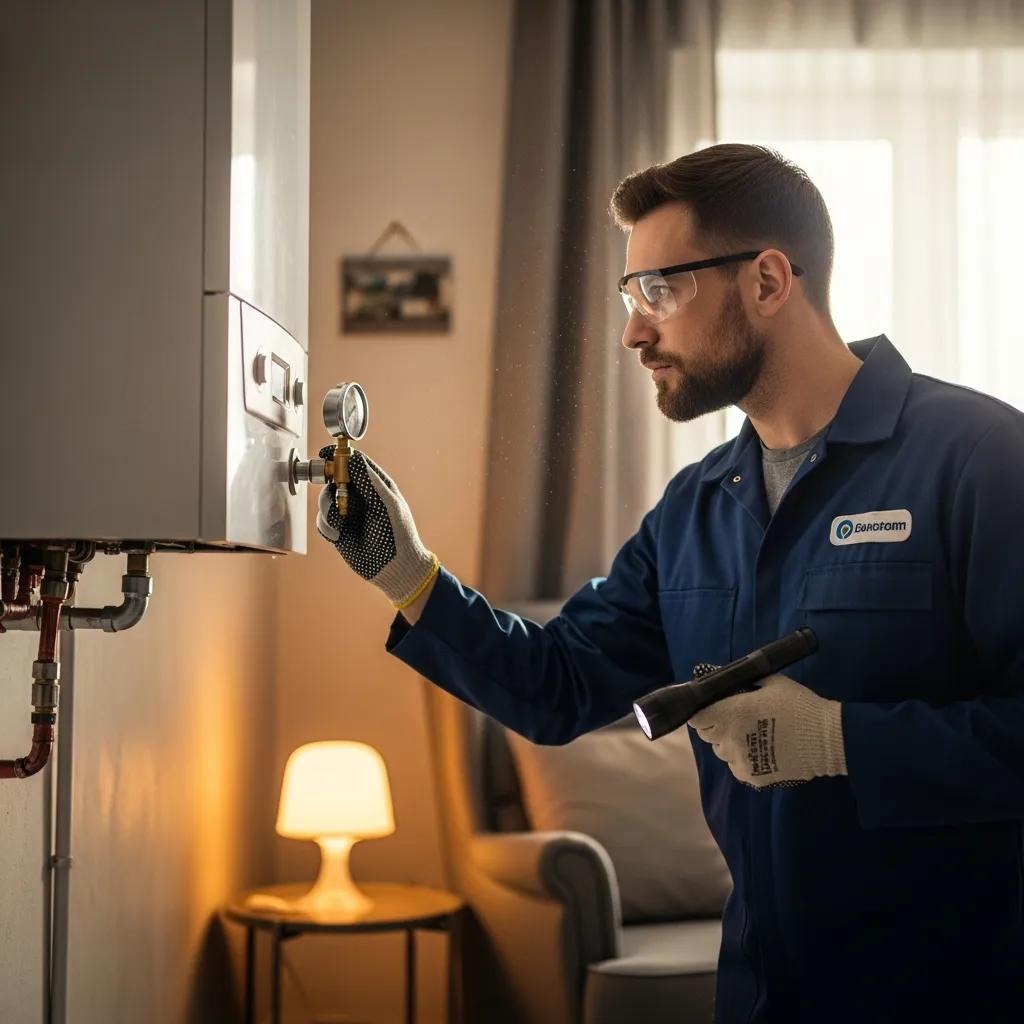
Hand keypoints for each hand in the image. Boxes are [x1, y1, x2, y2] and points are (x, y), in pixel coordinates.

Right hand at [315, 446, 438, 609]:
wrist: (394, 568)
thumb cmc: (398, 534)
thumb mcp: (387, 504)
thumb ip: (371, 482)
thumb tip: (354, 459)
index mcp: (375, 485)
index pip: (354, 463)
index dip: (339, 457)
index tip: (326, 455)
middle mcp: (359, 497)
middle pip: (334, 478)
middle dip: (330, 485)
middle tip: (335, 493)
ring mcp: (347, 513)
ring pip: (324, 500)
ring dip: (329, 510)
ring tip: (341, 523)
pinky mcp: (337, 530)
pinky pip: (322, 520)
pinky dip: (327, 526)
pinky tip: (340, 535)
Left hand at [688, 673, 845, 787]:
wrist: (826, 738)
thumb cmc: (797, 705)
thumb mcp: (770, 682)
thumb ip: (742, 681)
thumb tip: (722, 679)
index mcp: (730, 714)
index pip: (697, 717)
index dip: (701, 712)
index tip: (711, 708)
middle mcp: (729, 739)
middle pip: (707, 734)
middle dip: (716, 725)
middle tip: (736, 718)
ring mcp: (739, 761)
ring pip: (722, 752)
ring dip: (730, 743)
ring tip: (752, 735)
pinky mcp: (753, 777)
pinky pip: (737, 767)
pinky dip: (743, 759)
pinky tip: (761, 750)